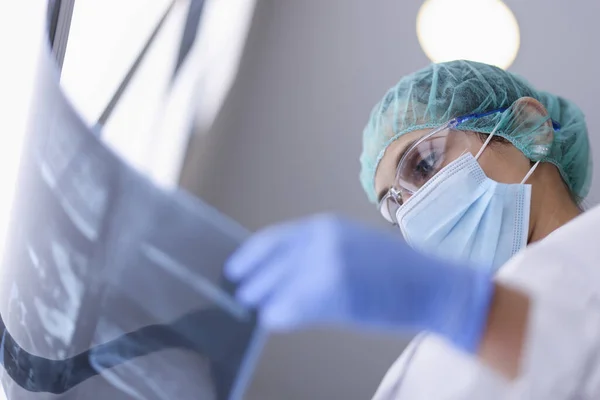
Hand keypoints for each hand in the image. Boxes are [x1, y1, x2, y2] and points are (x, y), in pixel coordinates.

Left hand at [225, 214, 493, 351]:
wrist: (431, 285)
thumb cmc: (393, 269)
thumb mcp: (351, 245)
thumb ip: (316, 251)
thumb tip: (281, 269)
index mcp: (326, 226)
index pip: (273, 239)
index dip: (250, 256)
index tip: (235, 267)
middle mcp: (323, 242)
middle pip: (271, 265)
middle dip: (253, 281)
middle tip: (242, 293)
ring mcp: (329, 268)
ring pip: (277, 288)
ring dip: (264, 300)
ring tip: (258, 307)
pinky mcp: (336, 296)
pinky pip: (292, 309)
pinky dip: (280, 315)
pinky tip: (276, 318)